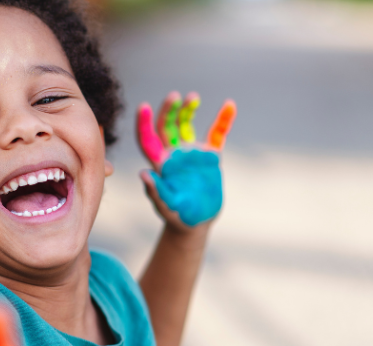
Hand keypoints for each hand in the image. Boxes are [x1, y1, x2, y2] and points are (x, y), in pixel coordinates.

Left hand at [136, 91, 235, 230]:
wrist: (196, 223)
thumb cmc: (177, 217)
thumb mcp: (166, 207)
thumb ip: (156, 192)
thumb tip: (143, 173)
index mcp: (160, 164)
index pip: (148, 140)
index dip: (143, 124)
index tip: (142, 107)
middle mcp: (173, 154)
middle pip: (166, 126)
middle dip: (168, 110)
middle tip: (175, 96)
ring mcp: (191, 153)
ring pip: (187, 124)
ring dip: (188, 110)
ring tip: (193, 98)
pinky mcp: (210, 156)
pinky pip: (217, 134)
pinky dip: (223, 120)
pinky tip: (229, 105)